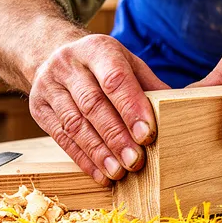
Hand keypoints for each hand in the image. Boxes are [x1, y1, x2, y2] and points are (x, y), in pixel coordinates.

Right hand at [28, 35, 169, 185]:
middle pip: (93, 104)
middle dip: (116, 136)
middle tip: (135, 161)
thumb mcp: (127, 63)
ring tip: (118, 172)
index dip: (131, 108)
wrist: (50, 54)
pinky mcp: (38, 107)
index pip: (114, 79)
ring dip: (98, 152)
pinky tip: (100, 174)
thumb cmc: (101, 64)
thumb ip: (151, 85)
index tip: (148, 135)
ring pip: (74, 124)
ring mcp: (49, 86)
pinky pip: (61, 137)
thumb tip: (184, 107)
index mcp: (96, 48)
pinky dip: (82, 159)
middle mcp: (68, 64)